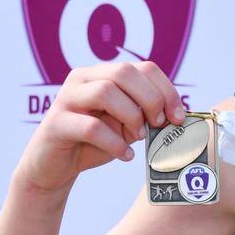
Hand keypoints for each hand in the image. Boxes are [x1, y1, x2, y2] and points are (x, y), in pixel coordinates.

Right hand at [17, 61, 185, 193]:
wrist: (55, 167)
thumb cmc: (95, 143)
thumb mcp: (127, 126)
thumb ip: (146, 116)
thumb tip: (176, 116)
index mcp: (104, 74)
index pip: (143, 67)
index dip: (166, 90)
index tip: (178, 117)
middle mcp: (83, 79)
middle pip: (124, 72)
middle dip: (150, 99)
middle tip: (158, 125)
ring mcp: (67, 99)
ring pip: (105, 92)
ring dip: (131, 117)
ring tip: (137, 137)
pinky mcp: (56, 124)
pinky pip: (90, 127)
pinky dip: (114, 143)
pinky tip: (125, 155)